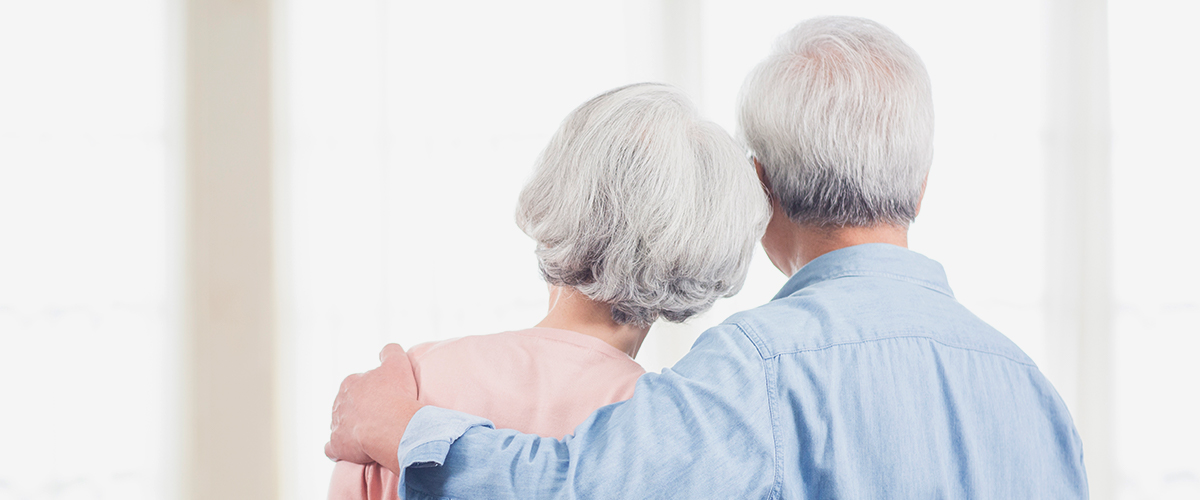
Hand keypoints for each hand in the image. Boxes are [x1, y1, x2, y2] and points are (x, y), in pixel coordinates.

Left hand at [325, 343, 422, 474]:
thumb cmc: (397, 395)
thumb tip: (385, 351)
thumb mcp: (398, 363)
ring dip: (350, 429)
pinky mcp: (337, 445)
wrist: (393, 426)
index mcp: (351, 383)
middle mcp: (339, 402)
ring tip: (369, 434)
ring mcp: (336, 424)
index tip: (384, 398)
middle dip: (359, 409)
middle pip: (347, 404)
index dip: (372, 391)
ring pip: (339, 425)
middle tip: (379, 416)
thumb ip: (390, 352)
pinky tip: (349, 450)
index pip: (357, 384)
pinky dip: (338, 449)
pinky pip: (332, 448)